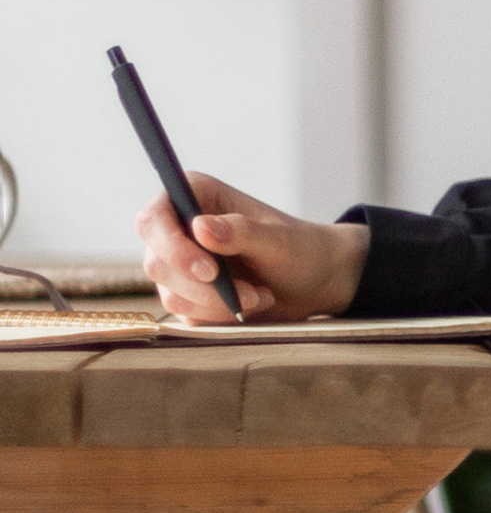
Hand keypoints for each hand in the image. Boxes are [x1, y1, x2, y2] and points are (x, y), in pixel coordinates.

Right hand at [136, 177, 367, 325]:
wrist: (315, 281)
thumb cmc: (300, 249)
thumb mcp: (279, 240)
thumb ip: (242, 232)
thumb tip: (200, 226)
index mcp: (194, 196)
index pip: (152, 220)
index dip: (171, 247)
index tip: (209, 271)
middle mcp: (178, 228)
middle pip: (157, 264)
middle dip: (204, 288)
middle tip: (248, 294)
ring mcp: (178, 264)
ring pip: (171, 295)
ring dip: (218, 304)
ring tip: (259, 296)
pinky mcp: (187, 295)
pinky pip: (187, 315)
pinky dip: (220, 317)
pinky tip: (250, 305)